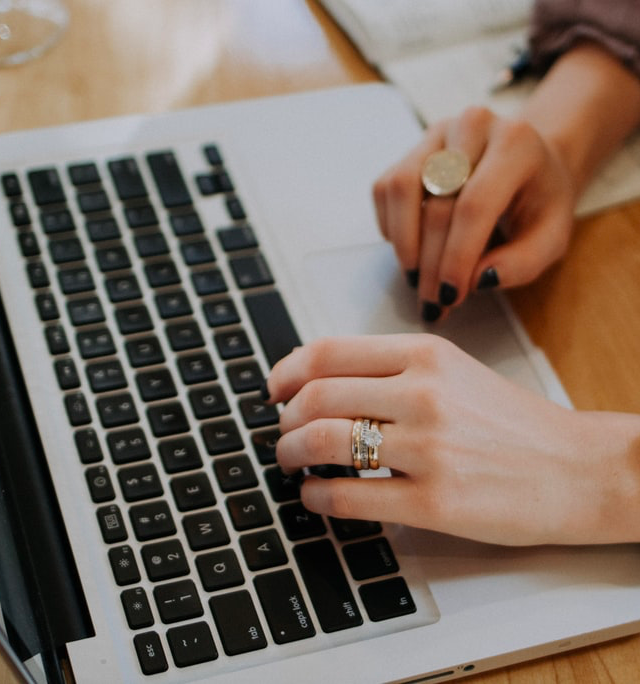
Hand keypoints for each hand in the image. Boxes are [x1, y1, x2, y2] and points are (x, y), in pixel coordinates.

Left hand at [266, 334, 639, 545]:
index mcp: (426, 355)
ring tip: (290, 461)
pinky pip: (347, 496)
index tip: (274, 389)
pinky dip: (315, 496)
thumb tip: (319, 382)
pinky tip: (314, 496)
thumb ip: (391, 369)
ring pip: (322, 442)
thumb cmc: (514, 423)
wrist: (580, 469)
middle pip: (316, 397)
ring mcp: (428, 448)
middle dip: (284, 419)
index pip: (328, 351)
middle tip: (281, 432)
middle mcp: (423, 394)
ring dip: (290, 453)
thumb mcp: (454, 371)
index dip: (286, 371)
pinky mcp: (434, 502)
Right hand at [373, 106, 575, 320]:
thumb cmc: (539, 201)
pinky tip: (412, 248)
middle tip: (433, 301)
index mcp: (516, 144)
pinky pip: (385, 189)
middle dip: (431, 263)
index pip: (475, 204)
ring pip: (400, 190)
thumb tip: (478, 280)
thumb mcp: (551, 237)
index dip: (457, 256)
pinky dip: (392, 227)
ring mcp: (436, 133)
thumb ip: (523, 262)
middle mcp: (473, 126)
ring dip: (404, 244)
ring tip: (416, 277)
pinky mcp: (411, 148)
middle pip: (437, 204)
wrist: (529, 162)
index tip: (451, 295)